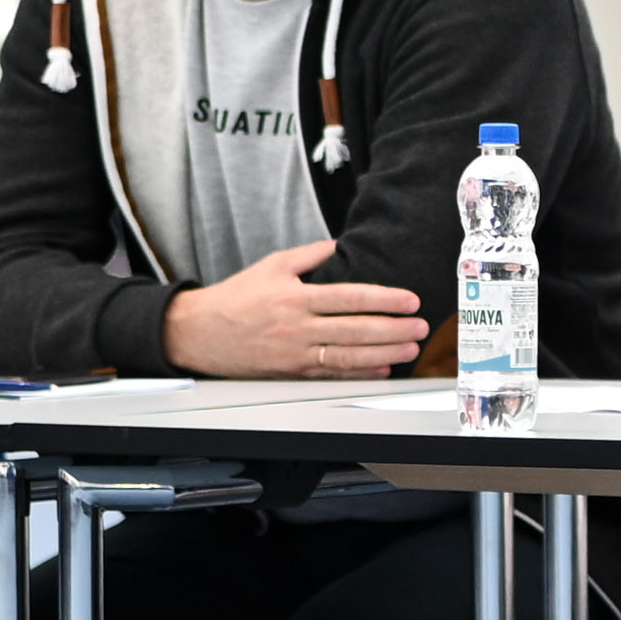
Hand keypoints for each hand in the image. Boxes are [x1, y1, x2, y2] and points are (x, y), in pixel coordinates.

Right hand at [162, 237, 426, 380]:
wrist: (199, 332)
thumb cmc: (236, 297)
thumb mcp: (272, 265)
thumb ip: (310, 255)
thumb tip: (342, 244)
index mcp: (294, 297)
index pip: (350, 297)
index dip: (384, 300)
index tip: (410, 300)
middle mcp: (297, 328)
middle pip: (355, 330)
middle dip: (394, 330)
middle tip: (421, 327)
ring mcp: (294, 354)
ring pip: (347, 357)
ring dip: (384, 354)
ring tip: (410, 349)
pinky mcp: (291, 373)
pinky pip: (331, 375)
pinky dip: (359, 373)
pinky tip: (381, 369)